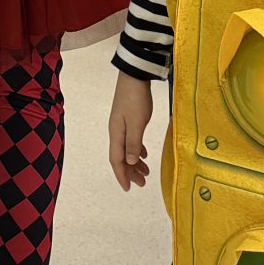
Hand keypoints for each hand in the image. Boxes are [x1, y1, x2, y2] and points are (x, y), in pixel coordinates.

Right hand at [109, 75, 154, 189]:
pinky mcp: (128, 119)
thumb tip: (130, 162)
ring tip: (146, 172)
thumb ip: (133, 143)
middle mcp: (116, 132)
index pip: (116, 160)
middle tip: (142, 183)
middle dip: (130, 172)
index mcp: (116, 134)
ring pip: (127, 150)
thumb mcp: (137, 123)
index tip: (128, 188)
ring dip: (135, 162)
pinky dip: (137, 150)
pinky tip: (144, 154)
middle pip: (121, 157)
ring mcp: (122, 125)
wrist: (134, 76)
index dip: (122, 175)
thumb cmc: (135, 99)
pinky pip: (131, 141)